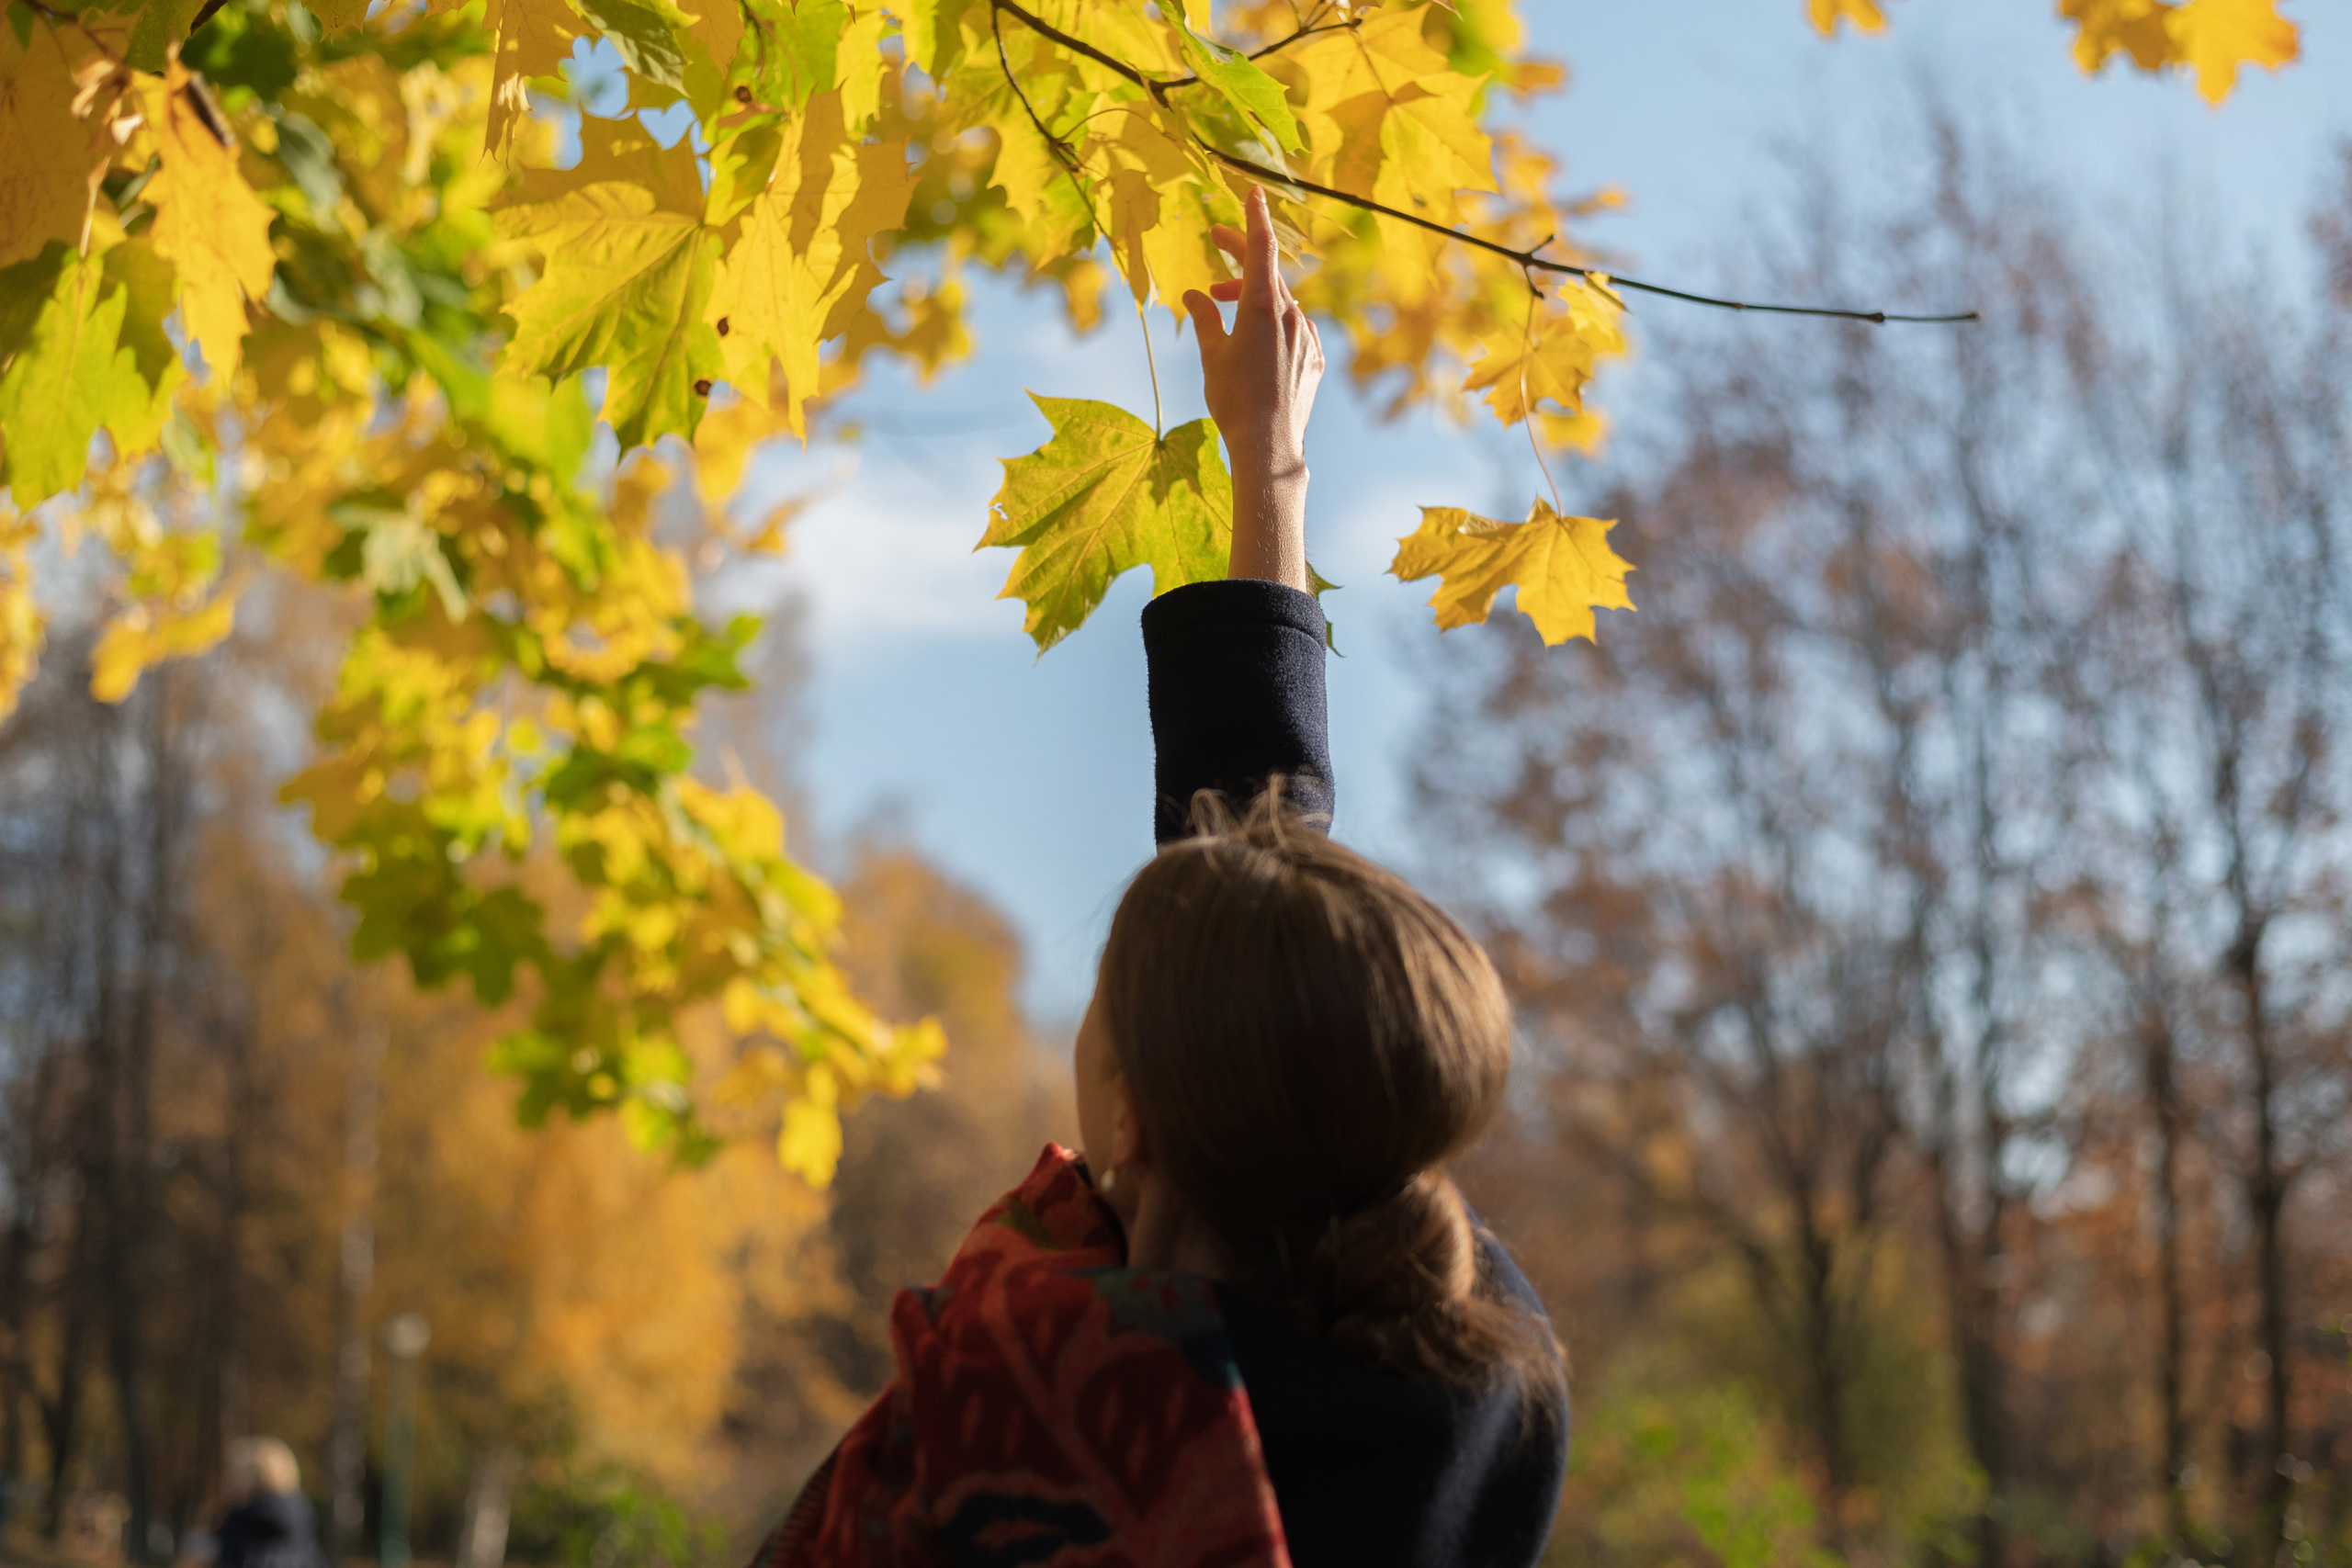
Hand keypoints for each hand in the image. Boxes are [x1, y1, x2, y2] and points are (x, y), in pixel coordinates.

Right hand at [1182, 185, 1323, 591]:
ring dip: (1253, 294)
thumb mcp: (1212, 355)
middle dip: (1240, 255)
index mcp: (1264, 307)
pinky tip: (1254, 337)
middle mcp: (1293, 316)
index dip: (1253, 217)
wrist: (1269, 447)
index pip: (1261, 248)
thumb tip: (1195, 293)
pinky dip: (1273, 322)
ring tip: (1223, 302)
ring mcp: (1308, 338)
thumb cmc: (1234, 401)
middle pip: (1268, 272)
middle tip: (1216, 239)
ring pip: (1282, 301)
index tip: (1250, 190)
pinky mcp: (1315, 360)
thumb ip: (1205, 317)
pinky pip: (1295, 328)